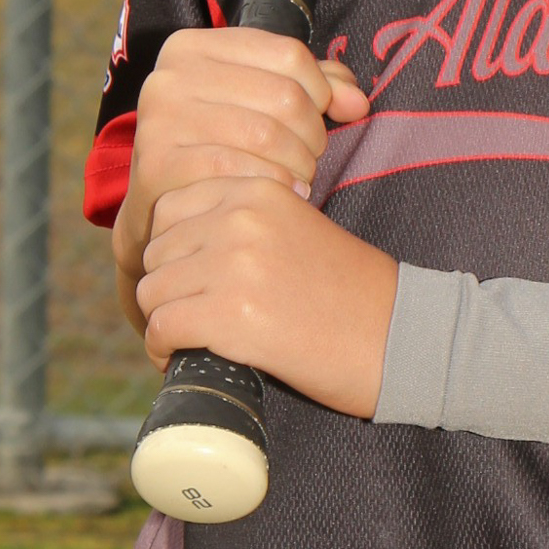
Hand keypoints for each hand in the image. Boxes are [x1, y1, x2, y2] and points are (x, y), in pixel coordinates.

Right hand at [113, 28, 368, 330]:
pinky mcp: (158, 166)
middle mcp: (169, 77)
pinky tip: (285, 195)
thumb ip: (316, 87)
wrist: (163, 213)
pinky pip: (241, 172)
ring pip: (268, 135)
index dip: (320, 91)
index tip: (318, 116)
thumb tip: (357, 102)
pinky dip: (276, 186)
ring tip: (298, 177)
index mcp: (194, 46)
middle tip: (309, 158)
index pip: (290, 54)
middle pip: (284, 96)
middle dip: (312, 134)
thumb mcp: (263, 102)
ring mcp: (160, 121)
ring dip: (299, 164)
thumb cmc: (222, 149)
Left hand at [135, 177, 398, 418]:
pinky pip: (161, 328)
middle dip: (166, 288)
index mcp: (257, 190)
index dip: (172, 250)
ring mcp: (234, 265)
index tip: (189, 279)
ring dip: (164, 321)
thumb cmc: (349, 292)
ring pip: (151, 291)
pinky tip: (184, 359)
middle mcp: (240, 218)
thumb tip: (176, 247)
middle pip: (156, 251)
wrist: (397, 337)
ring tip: (190, 341)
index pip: (170, 208)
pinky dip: (163, 351)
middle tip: (191, 317)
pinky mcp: (231, 315)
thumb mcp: (296, 227)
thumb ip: (244, 223)